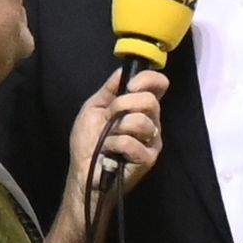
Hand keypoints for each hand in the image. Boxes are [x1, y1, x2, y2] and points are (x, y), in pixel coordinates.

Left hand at [62, 64, 165, 218]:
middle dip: (123, 104)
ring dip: (117, 127)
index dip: (149, 80)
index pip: (159, 86)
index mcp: (140, 108)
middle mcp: (151, 122)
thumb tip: (123, 70)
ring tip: (108, 138)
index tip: (130, 85)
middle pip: (151, 101)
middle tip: (110, 116)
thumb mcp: (94, 108)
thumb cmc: (88, 142)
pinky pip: (132, 142)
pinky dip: (114, 144)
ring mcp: (152, 141)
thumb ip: (109, 89)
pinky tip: (110, 152)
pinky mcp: (148, 158)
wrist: (83, 171)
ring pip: (141, 121)